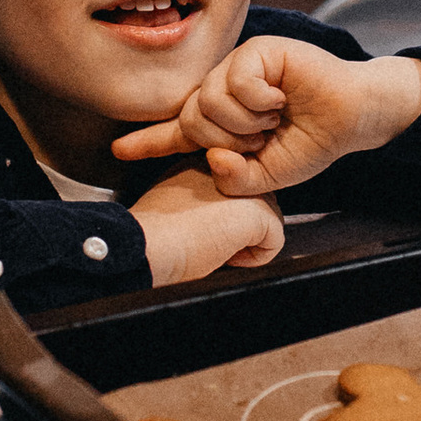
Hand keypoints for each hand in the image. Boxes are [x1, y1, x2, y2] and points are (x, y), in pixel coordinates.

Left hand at [112, 38, 420, 198]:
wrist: (352, 119)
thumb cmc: (313, 142)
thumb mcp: (268, 175)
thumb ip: (235, 177)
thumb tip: (212, 159)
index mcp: (224, 121)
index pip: (178, 133)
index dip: (149, 142)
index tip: (119, 149)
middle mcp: (224, 91)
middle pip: (192, 118)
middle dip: (228, 138)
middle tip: (263, 136)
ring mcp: (238, 68)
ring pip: (210, 101)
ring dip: (248, 121)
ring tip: (275, 116)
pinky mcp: (256, 51)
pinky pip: (236, 82)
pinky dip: (260, 99)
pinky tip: (282, 97)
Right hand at [129, 167, 284, 283]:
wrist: (146, 243)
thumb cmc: (149, 232)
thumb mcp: (170, 203)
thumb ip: (197, 200)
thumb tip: (209, 216)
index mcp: (205, 161)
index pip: (232, 190)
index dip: (221, 219)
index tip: (197, 233)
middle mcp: (230, 167)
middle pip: (255, 203)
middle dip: (239, 229)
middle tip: (206, 241)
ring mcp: (247, 187)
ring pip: (267, 222)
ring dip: (245, 243)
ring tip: (213, 247)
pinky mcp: (259, 210)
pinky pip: (274, 243)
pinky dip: (254, 259)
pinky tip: (225, 254)